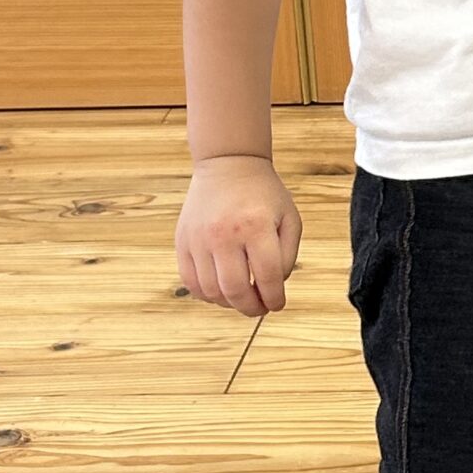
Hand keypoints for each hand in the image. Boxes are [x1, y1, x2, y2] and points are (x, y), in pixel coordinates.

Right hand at [176, 156, 302, 317]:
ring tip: (241, 298)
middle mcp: (225, 234)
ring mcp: (200, 238)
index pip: (268, 278)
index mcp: (256, 227)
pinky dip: (206, 294)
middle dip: (251, 308)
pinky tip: (220, 290)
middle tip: (259, 308)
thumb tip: (273, 288)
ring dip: (229, 303)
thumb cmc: (263, 194)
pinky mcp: (183, 241)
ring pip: (212, 291)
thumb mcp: (289, 218)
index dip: (275, 299)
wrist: (228, 164)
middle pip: (236, 290)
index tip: (277, 304)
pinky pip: (190, 281)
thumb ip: (287, 256)